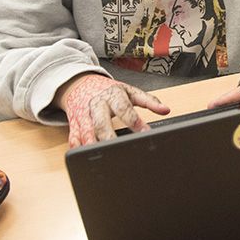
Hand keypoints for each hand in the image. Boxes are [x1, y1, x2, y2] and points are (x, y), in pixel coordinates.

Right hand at [56, 73, 170, 147]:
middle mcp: (98, 105)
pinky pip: (74, 137)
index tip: (146, 133)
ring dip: (92, 144)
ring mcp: (84, 115)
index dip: (135, 121)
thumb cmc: (109, 90)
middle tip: (119, 149)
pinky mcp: (74, 124)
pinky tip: (82, 155)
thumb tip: (166, 110)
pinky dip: (77, 146)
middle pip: (102, 123)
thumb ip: (149, 101)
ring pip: (86, 131)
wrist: (81, 84)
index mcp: (114, 96)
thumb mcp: (131, 92)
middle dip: (109, 136)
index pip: (125, 109)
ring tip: (102, 154)